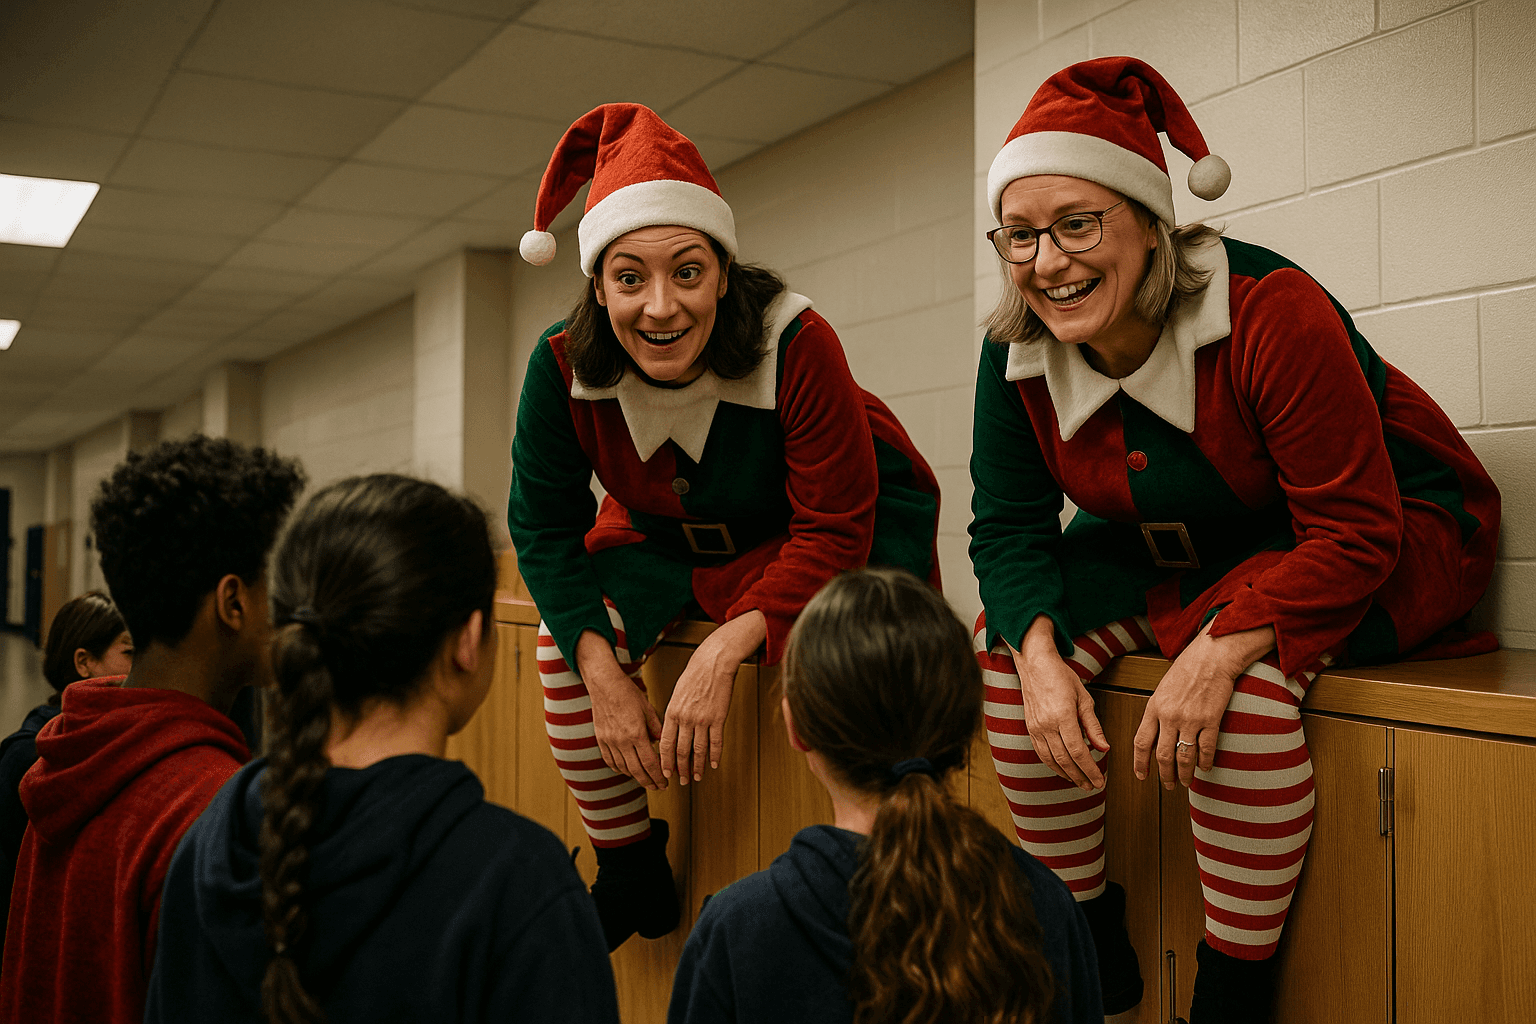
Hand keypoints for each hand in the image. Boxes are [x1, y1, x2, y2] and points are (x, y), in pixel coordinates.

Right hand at [575, 631, 666, 790]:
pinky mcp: (600, 740)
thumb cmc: (628, 693)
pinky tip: (627, 770)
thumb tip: (662, 743)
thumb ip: (656, 728)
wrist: (604, 685)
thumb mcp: (648, 708)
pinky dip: (620, 769)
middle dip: (649, 782)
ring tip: (645, 780)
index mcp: (636, 734)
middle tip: (658, 787)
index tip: (665, 783)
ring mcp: (609, 742)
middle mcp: (622, 741)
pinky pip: (610, 761)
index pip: (650, 763)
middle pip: (637, 770)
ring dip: (635, 777)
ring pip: (623, 768)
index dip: (659, 776)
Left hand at [661, 611, 766, 783]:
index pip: (665, 744)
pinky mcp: (718, 718)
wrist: (713, 663)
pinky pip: (716, 742)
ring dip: (696, 767)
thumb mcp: (676, 694)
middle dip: (680, 769)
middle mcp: (685, 719)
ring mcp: (702, 720)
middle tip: (681, 781)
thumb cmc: (694, 676)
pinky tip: (713, 765)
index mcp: (672, 712)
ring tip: (696, 777)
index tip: (665, 773)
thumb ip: (673, 714)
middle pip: (681, 751)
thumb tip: (669, 731)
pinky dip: (714, 756)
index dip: (665, 761)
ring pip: (698, 750)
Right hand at [1011, 615, 1108, 792]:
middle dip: (1080, 776)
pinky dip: (1052, 765)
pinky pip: (1041, 753)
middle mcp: (1046, 725)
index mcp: (1062, 716)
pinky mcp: (1030, 728)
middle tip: (1093, 786)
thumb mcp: (1083, 698)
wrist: (1035, 664)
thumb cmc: (1061, 677)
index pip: (1078, 752)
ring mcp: (1035, 727)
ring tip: (1079, 783)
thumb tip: (1104, 748)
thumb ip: (1093, 725)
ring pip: (1051, 760)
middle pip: (1065, 760)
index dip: (1090, 769)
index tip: (1100, 780)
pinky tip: (1062, 770)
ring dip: (1066, 775)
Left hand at [1133, 621, 1276, 787]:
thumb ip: (1157, 713)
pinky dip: (1205, 763)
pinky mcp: (1211, 720)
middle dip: (1164, 775)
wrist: (1211, 657)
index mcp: (1154, 708)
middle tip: (1167, 786)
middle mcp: (1169, 716)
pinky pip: (1206, 749)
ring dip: (1184, 774)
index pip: (1141, 743)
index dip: (1140, 763)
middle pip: (1162, 755)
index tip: (1141, 776)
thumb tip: (1154, 737)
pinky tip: (1205, 768)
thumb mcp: (1162, 690)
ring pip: (1184, 757)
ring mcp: (1191, 719)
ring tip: (1185, 782)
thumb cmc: (1186, 671)